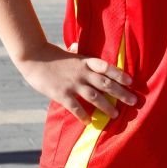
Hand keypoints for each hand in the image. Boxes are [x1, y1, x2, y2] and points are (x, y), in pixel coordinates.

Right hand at [14, 42, 136, 124]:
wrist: (33, 58)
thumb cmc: (51, 55)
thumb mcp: (67, 52)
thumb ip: (75, 52)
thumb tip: (76, 45)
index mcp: (85, 61)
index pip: (107, 67)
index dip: (120, 74)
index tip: (131, 82)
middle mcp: (82, 72)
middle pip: (106, 84)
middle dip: (121, 93)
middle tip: (133, 101)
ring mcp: (73, 84)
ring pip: (95, 97)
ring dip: (107, 107)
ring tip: (115, 115)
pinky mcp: (62, 94)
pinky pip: (76, 107)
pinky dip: (83, 115)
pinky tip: (89, 122)